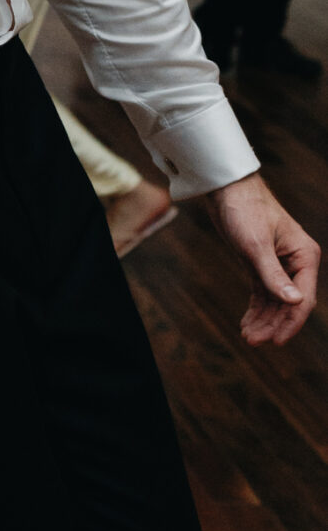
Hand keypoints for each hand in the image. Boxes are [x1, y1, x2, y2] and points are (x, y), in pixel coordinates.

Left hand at [206, 172, 318, 345]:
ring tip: (247, 336)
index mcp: (305, 256)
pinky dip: (256, 308)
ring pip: (275, 300)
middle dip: (273, 323)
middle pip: (289, 302)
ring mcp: (280, 264)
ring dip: (263, 319)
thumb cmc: (244, 210)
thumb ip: (273, 275)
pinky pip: (263, 292)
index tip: (276, 341)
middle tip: (252, 341)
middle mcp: (296, 262)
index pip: (303, 298)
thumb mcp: (256, 245)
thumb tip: (294, 302)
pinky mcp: (261, 263)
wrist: (226, 189)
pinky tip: (247, 323)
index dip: (291, 322)